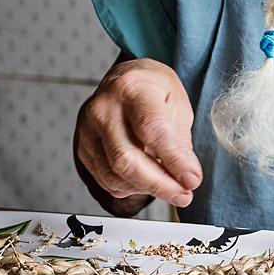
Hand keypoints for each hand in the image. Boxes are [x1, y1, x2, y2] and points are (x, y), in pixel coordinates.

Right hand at [74, 60, 203, 210]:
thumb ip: (180, 142)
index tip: (192, 180)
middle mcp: (103, 108)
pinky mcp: (82, 148)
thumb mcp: (178, 106)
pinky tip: (147, 181)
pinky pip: (105, 180)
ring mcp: (87, 129)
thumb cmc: (155, 90)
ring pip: (114, 175)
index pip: (152, 131)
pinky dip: (130, 188)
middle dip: (159, 185)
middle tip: (184, 195)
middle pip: (126, 160)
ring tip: (170, 187)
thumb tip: (186, 178)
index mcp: (133, 89)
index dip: (174, 161)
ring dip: (146, 189)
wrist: (126, 79)